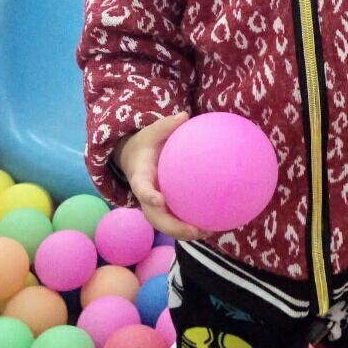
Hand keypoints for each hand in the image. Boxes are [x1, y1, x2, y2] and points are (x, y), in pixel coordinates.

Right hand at [114, 111, 202, 240]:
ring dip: (184, 233)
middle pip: (155, 217)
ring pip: (165, 224)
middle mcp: (145, 196)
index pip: (142, 188)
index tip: (159, 200)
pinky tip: (212, 225)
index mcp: (140, 177)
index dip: (148, 196)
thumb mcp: (152, 132)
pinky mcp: (164, 208)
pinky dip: (190, 225)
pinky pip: (176, 219)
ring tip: (207, 233)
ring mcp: (153, 205)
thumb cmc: (146, 144)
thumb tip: (184, 114)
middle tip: (194, 230)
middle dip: (172, 227)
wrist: (135, 159)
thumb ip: (166, 126)